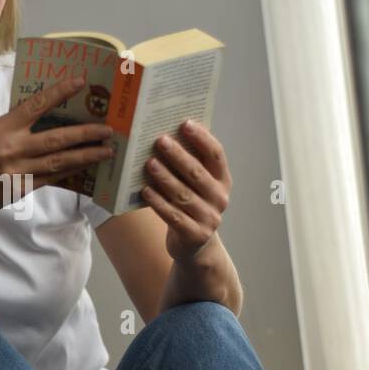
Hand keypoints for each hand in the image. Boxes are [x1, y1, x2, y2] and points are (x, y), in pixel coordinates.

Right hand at [0, 73, 115, 213]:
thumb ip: (15, 123)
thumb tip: (46, 112)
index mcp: (1, 128)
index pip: (35, 105)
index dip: (59, 92)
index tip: (80, 82)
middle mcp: (10, 148)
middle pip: (57, 138)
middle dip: (86, 133)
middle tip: (108, 129)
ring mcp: (16, 171)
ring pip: (59, 162)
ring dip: (86, 156)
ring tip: (106, 150)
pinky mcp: (20, 189)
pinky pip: (51, 179)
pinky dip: (70, 173)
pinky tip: (86, 168)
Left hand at [141, 120, 231, 263]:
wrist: (194, 246)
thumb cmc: (190, 205)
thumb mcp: (195, 186)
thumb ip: (189, 164)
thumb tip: (167, 133)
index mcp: (223, 180)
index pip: (216, 155)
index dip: (202, 138)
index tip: (185, 123)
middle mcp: (220, 198)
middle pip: (197, 173)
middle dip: (178, 155)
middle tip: (160, 140)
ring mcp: (209, 218)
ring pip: (183, 194)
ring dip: (165, 178)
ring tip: (149, 163)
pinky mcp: (195, 235)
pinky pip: (173, 216)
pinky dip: (158, 202)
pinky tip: (145, 191)